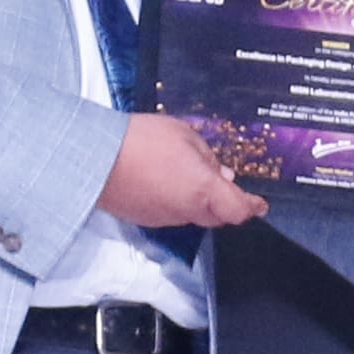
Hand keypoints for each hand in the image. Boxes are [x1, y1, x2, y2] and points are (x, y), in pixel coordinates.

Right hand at [99, 112, 269, 229]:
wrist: (94, 158)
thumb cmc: (141, 140)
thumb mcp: (184, 135)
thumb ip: (207, 157)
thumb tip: (221, 174)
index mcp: (203, 189)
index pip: (238, 210)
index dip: (251, 207)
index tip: (258, 203)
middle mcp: (187, 210)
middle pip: (217, 216)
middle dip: (225, 203)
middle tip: (223, 183)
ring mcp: (164, 218)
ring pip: (192, 215)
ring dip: (197, 201)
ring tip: (186, 174)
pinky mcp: (144, 218)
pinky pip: (170, 213)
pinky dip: (174, 201)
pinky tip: (164, 181)